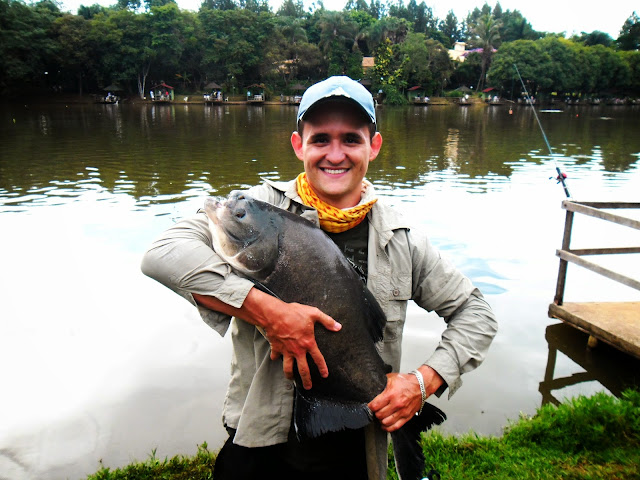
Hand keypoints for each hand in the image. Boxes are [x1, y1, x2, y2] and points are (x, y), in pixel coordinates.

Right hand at [192, 288, 340, 389]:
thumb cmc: (294, 313)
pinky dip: (275, 358)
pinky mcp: (276, 348)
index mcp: (308, 343)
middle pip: (303, 370)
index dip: (322, 368)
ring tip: (291, 379)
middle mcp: (298, 350)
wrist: (274, 314)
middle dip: (306, 380)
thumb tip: (338, 327)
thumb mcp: (313, 313)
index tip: (325, 375)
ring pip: (288, 368)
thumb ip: (327, 321)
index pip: (318, 359)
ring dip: (290, 374)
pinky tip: (275, 359)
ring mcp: (286, 351)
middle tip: (308, 387)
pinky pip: (275, 356)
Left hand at [368, 366, 442, 431]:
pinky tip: (385, 424)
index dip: (370, 406)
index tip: (369, 406)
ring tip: (380, 416)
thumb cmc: (407, 382)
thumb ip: (382, 383)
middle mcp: (397, 404)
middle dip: (375, 413)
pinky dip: (388, 428)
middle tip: (375, 410)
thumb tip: (373, 386)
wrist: (421, 386)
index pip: (375, 405)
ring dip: (381, 420)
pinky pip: (395, 427)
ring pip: (386, 422)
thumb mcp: (391, 378)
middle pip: (379, 415)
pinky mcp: (407, 417)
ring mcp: (402, 412)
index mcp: (391, 394)